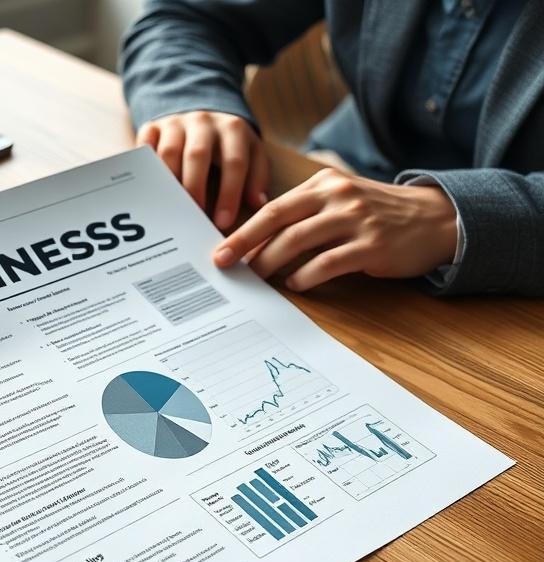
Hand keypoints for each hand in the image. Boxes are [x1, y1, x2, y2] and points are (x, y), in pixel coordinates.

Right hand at [137, 110, 268, 228]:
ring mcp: (175, 123)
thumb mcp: (252, 153)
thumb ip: (257, 177)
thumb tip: (257, 203)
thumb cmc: (229, 145)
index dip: (229, 193)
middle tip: (192, 216)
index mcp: (232, 128)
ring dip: (168, 182)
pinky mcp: (153, 126)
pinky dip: (144, 164)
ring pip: (168, 151)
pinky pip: (144, 144)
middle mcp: (203, 122)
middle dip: (195, 188)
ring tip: (169, 208)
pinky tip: (146, 188)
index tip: (223, 222)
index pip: (234, 161)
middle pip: (197, 154)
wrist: (204, 116)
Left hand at [211, 168, 458, 290]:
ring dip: (271, 262)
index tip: (220, 249)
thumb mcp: (340, 200)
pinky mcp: (372, 245)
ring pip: (298, 240)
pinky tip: (295, 284)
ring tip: (257, 278)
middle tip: (225, 265)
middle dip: (245, 244)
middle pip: (278, 220)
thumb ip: (304, 213)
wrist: (436, 218)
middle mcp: (338, 196)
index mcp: (324, 183)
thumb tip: (256, 244)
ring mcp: (356, 219)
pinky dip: (306, 275)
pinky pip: (328, 262)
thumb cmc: (377, 214)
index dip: (244, 230)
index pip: (274, 207)